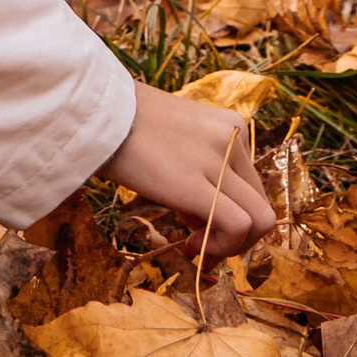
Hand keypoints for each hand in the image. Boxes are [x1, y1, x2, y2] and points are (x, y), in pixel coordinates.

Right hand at [105, 85, 275, 254]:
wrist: (95, 110)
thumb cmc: (125, 127)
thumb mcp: (178, 142)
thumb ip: (200, 175)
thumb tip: (204, 225)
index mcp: (231, 127)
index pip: (252, 187)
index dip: (232, 217)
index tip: (198, 226)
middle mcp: (234, 140)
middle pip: (261, 207)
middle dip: (234, 237)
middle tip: (196, 241)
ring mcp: (219, 160)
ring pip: (259, 221)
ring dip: (231, 246)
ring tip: (193, 242)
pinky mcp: (197, 182)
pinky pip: (238, 225)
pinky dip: (222, 246)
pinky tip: (188, 244)